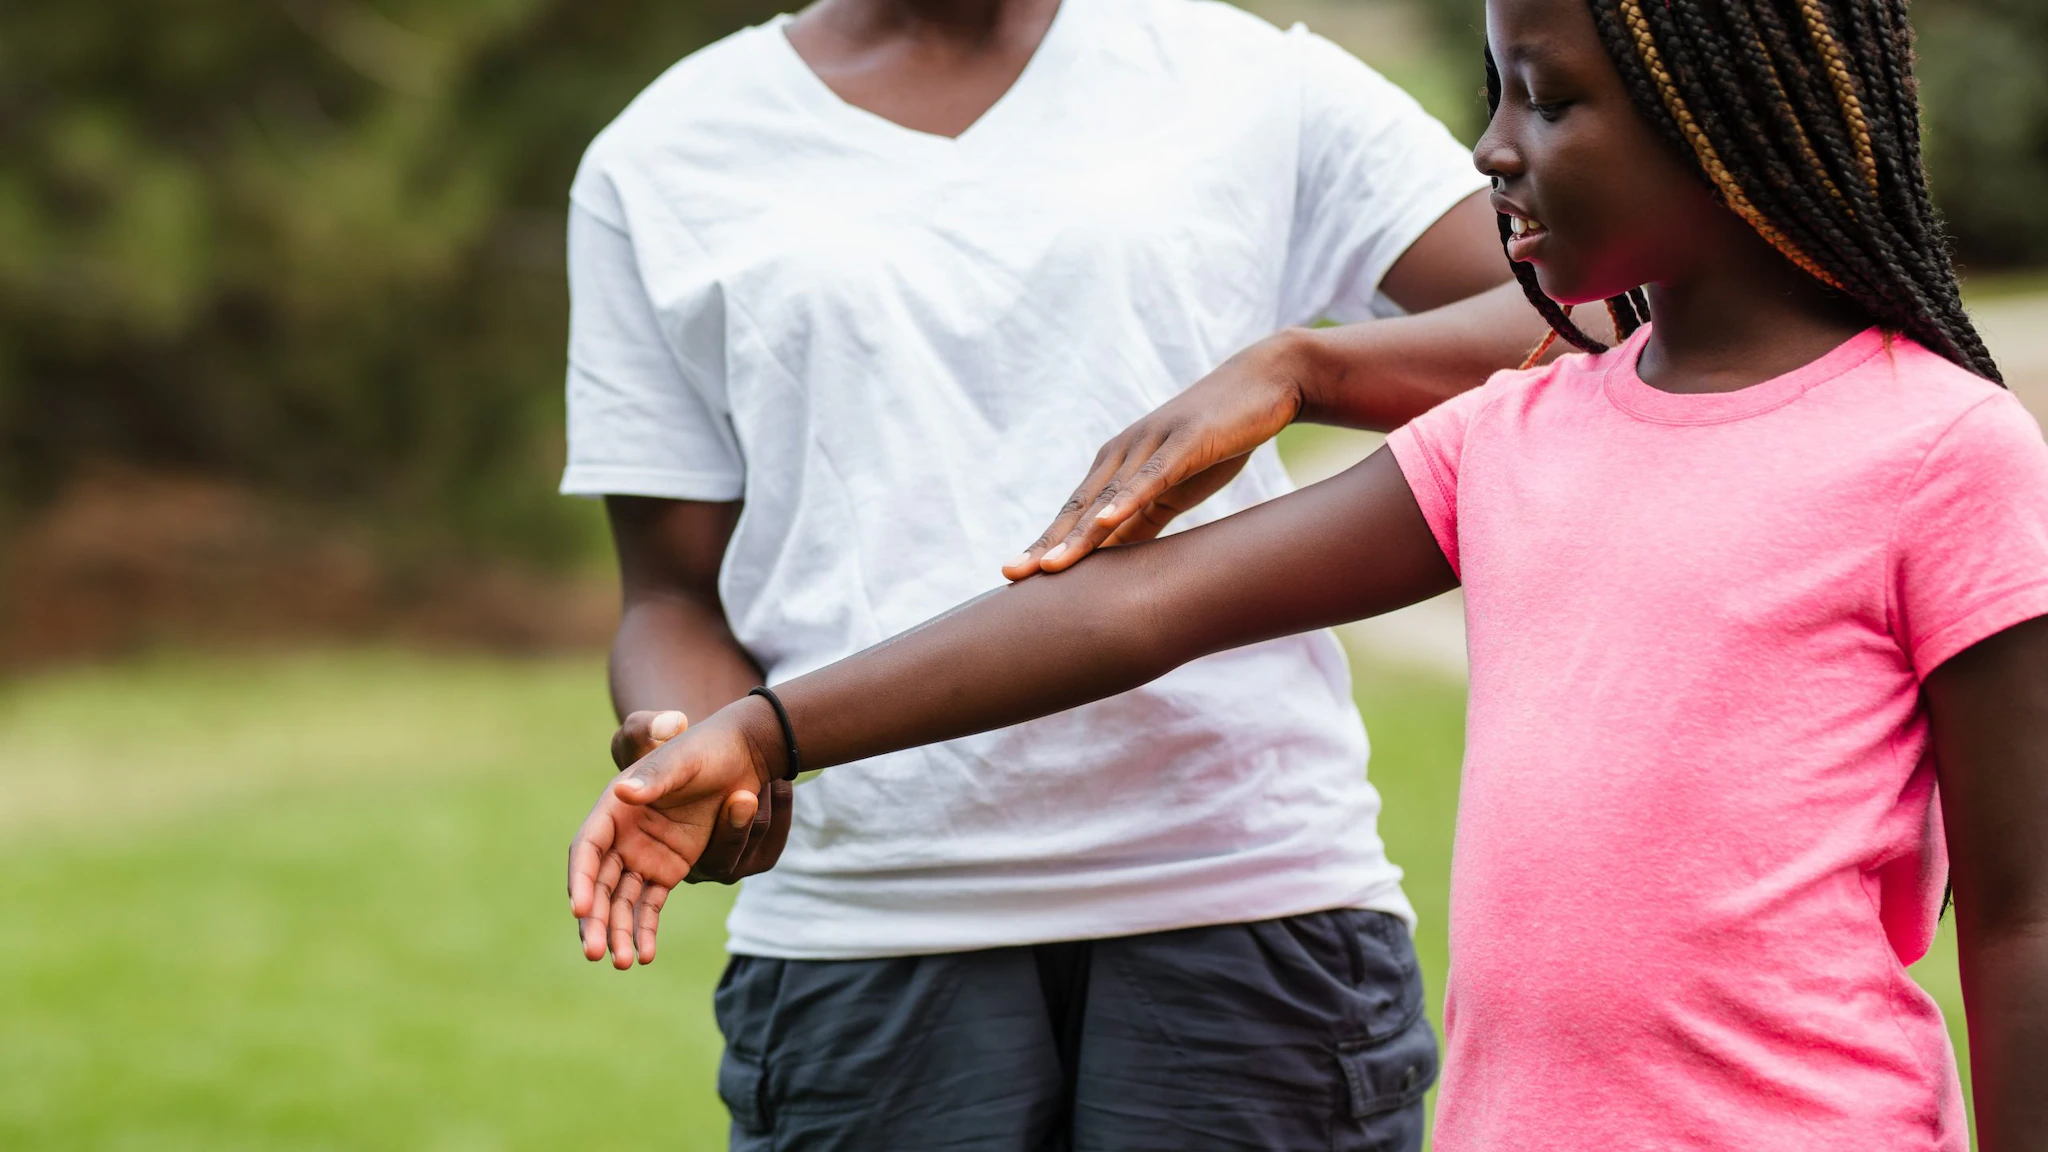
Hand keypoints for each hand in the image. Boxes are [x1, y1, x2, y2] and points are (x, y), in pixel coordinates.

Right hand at [568, 700, 780, 967]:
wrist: (742, 757)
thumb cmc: (707, 750)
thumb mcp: (682, 759)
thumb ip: (655, 777)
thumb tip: (624, 792)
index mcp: (614, 807)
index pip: (587, 849)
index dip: (582, 879)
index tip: (581, 909)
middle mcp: (621, 835)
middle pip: (598, 884)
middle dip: (595, 919)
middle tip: (594, 952)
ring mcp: (642, 855)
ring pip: (621, 902)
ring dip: (618, 932)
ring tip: (623, 962)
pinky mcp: (666, 870)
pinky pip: (649, 905)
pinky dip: (645, 929)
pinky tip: (645, 955)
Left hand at [1002, 328, 1317, 580]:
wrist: (1266, 383)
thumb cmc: (1218, 439)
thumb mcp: (1176, 488)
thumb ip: (1144, 520)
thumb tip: (1115, 562)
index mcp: (1118, 466)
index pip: (1075, 513)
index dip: (1046, 544)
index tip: (1015, 575)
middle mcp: (1123, 453)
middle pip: (1079, 508)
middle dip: (1045, 544)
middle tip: (1010, 574)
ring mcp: (1151, 445)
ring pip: (1107, 497)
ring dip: (1078, 533)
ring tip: (1049, 567)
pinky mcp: (1185, 442)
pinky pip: (1151, 476)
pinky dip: (1126, 500)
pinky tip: (1104, 523)